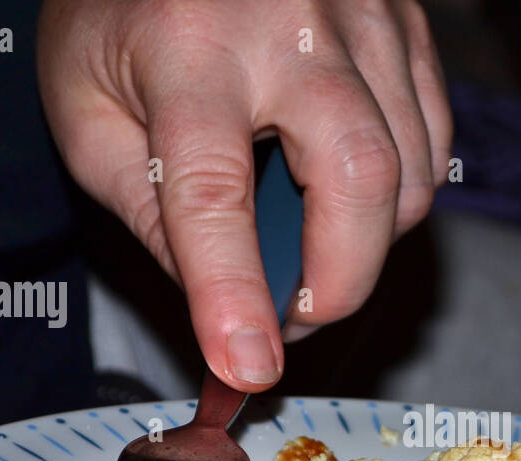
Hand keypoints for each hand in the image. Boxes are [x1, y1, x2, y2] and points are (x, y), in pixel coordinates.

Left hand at [37, 0, 451, 389]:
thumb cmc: (123, 7)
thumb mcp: (87, 105)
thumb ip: (147, 208)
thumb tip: (224, 297)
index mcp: (188, 42)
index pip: (213, 191)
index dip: (232, 292)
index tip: (248, 365)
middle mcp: (289, 22)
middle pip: (358, 179)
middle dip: (339, 282)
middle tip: (293, 317)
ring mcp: (365, 15)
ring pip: (410, 171)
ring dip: (367, 245)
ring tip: (311, 251)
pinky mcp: (406, 22)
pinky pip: (433, 141)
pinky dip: (402, 196)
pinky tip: (348, 198)